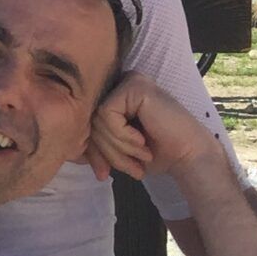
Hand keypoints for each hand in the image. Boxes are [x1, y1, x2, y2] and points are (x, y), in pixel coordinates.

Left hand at [84, 74, 219, 186]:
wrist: (189, 156)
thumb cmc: (156, 153)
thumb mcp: (117, 150)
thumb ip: (95, 144)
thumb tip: (67, 149)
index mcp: (115, 97)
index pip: (87, 122)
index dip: (92, 150)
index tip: (102, 173)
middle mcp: (120, 84)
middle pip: (89, 120)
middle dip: (106, 152)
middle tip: (131, 169)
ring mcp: (128, 82)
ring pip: (97, 119)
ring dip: (117, 147)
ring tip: (140, 156)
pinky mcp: (134, 86)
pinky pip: (107, 114)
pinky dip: (122, 135)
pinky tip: (143, 142)